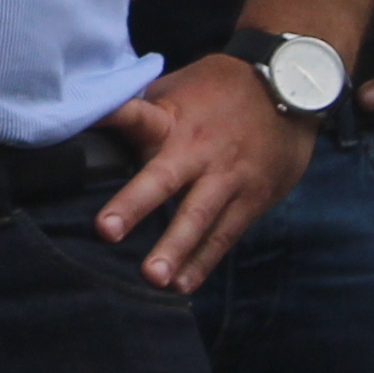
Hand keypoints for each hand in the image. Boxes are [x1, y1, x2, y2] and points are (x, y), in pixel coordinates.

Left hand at [94, 50, 315, 290]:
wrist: (290, 88)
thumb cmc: (221, 89)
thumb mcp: (180, 87)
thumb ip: (144, 111)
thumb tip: (94, 120)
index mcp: (171, 118)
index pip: (136, 114)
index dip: (111, 117)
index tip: (83, 127)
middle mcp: (196, 149)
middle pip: (163, 177)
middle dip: (135, 203)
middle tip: (107, 230)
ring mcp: (226, 177)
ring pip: (198, 216)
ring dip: (175, 247)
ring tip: (153, 277)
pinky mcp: (250, 199)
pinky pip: (223, 234)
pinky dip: (203, 261)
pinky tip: (182, 285)